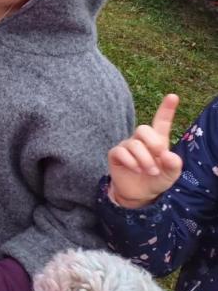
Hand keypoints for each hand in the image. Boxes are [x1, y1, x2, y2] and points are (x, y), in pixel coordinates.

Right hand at [108, 94, 182, 208]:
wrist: (139, 194)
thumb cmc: (156, 179)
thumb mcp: (171, 175)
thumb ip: (174, 165)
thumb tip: (167, 154)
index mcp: (158, 141)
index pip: (161, 122)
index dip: (166, 109)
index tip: (173, 96)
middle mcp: (141, 140)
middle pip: (143, 129)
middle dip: (153, 142)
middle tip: (159, 155)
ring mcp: (127, 146)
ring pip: (134, 144)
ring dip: (145, 160)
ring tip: (150, 171)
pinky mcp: (115, 154)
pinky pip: (121, 152)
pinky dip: (131, 162)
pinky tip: (136, 170)